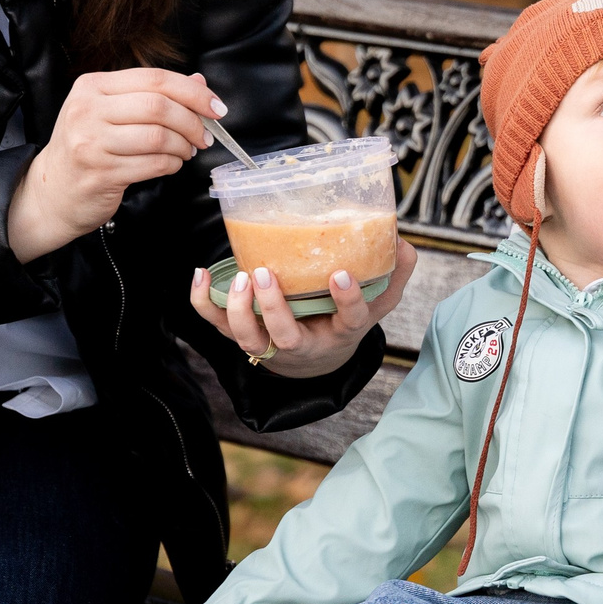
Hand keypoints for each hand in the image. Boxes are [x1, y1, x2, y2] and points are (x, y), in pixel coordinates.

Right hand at [8, 69, 224, 261]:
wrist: (53, 191)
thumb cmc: (89, 146)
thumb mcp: (112, 112)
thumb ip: (153, 95)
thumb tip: (200, 83)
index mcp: (91, 85)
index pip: (153, 78)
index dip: (192, 91)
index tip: (215, 107)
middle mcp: (87, 110)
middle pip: (158, 106)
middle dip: (192, 121)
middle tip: (205, 135)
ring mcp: (91, 143)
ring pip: (158, 136)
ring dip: (184, 145)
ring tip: (187, 150)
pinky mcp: (101, 173)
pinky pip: (153, 164)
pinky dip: (172, 164)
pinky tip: (171, 164)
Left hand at [189, 237, 417, 380]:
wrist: (317, 361)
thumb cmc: (345, 321)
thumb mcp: (378, 303)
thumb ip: (395, 274)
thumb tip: (402, 242)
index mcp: (341, 332)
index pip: (349, 321)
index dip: (347, 301)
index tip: (340, 275)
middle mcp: (304, 344)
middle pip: (286, 337)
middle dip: (273, 309)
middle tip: (266, 274)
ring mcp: (271, 343)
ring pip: (249, 338)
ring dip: (239, 310)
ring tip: (241, 276)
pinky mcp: (246, 336)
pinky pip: (218, 326)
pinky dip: (204, 303)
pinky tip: (201, 274)